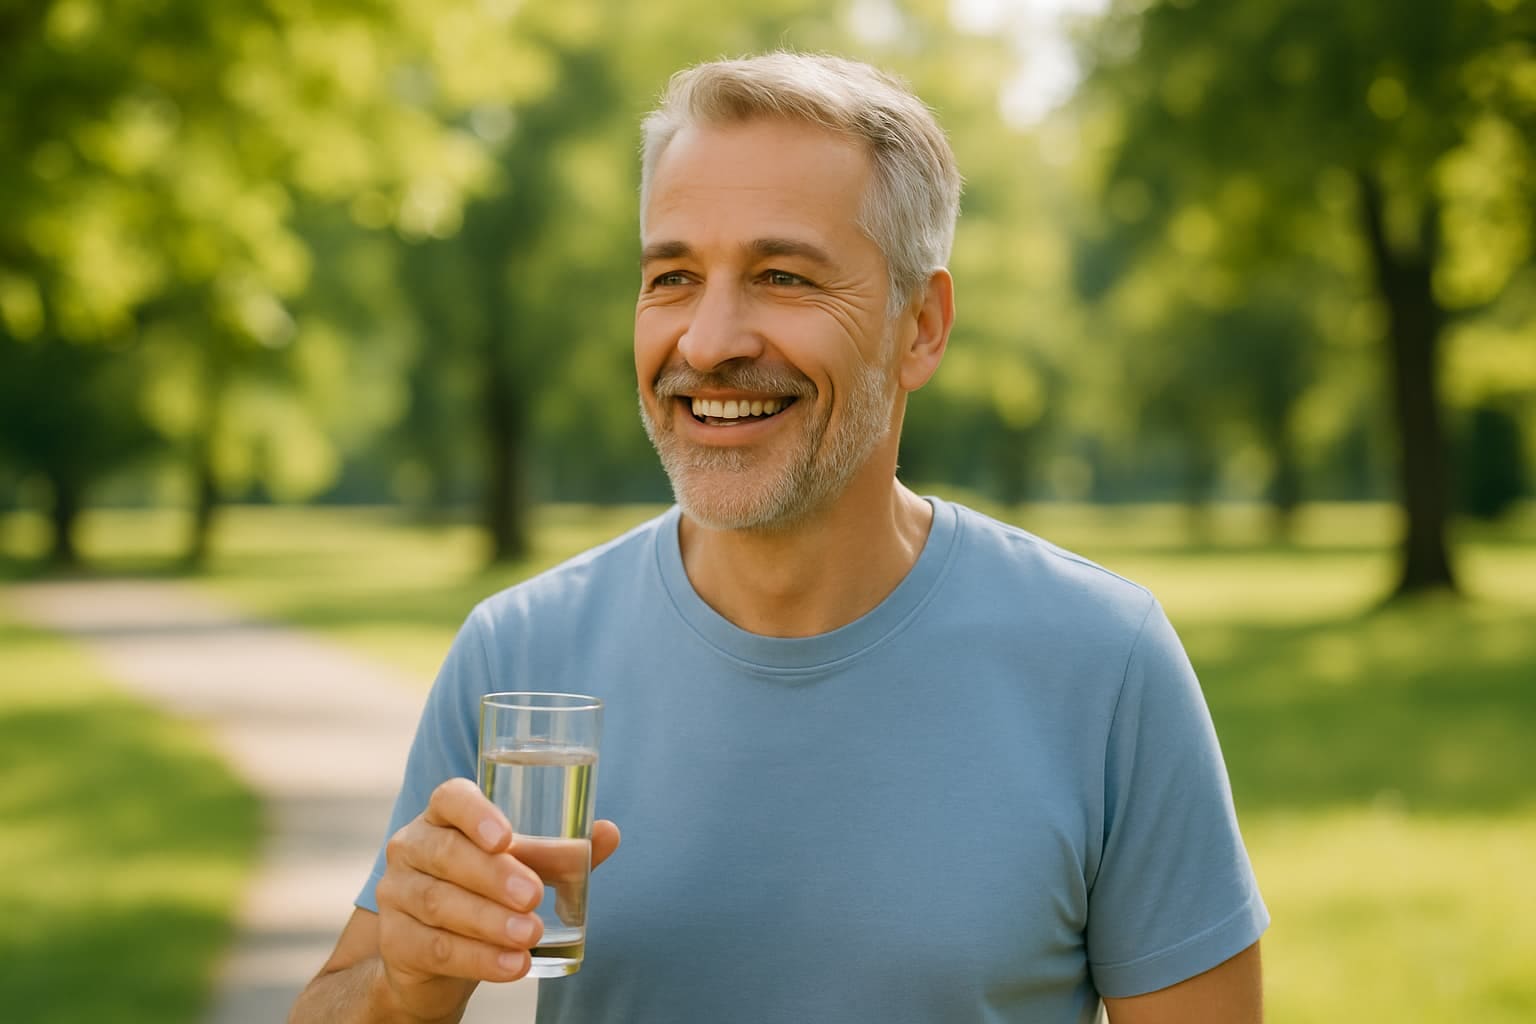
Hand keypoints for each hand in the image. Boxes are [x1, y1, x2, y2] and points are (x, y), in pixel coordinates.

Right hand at [373, 777, 620, 1021]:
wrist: (436, 956)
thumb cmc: (485, 892)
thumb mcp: (522, 869)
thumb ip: (561, 854)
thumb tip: (608, 833)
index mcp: (444, 816)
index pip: (450, 798)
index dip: (476, 814)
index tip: (507, 838)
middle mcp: (412, 846)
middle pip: (447, 854)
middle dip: (494, 876)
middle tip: (534, 896)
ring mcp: (396, 892)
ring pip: (440, 903)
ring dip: (489, 922)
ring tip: (530, 936)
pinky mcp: (394, 940)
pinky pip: (434, 947)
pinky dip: (477, 959)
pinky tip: (511, 966)